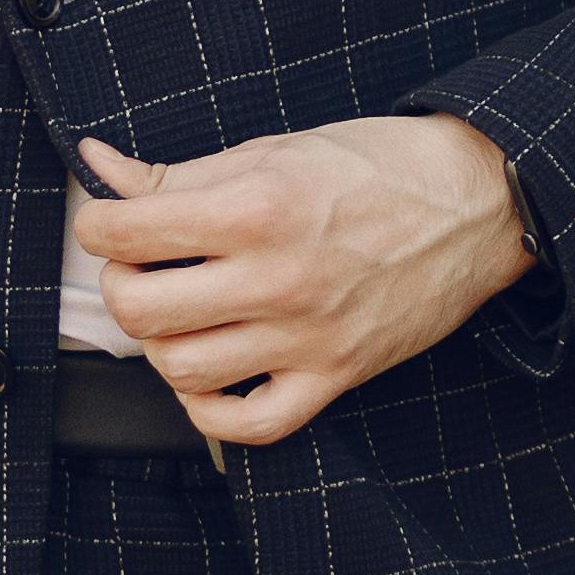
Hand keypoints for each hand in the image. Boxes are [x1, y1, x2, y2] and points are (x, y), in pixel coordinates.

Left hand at [70, 113, 533, 448]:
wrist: (477, 204)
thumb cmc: (377, 168)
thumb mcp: (273, 150)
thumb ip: (178, 172)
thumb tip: (100, 167)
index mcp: (258, 208)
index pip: (126, 232)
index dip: (97, 225)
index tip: (108, 222)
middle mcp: (278, 278)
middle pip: (142, 310)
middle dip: (121, 286)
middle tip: (140, 269)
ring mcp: (308, 337)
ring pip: (184, 371)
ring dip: (162, 345)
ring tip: (180, 315)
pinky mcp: (336, 376)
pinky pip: (252, 424)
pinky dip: (212, 411)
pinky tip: (209, 376)